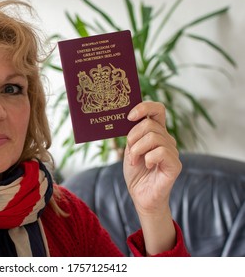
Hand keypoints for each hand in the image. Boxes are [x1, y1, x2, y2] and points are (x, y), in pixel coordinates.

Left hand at [123, 101, 180, 254]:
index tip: (129, 116)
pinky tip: (147, 166)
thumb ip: (132, 134)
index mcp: (156, 133)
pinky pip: (160, 152)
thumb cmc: (136, 173)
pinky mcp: (174, 165)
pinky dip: (148, 158)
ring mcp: (172, 151)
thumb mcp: (130, 149)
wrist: (140, 195)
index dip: (144, 107)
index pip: (157, 109)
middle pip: (150, 124)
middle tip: (129, 150)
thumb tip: (129, 118)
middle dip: (133, 136)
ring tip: (135, 161)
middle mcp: (167, 139)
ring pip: (153, 137)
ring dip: (137, 150)